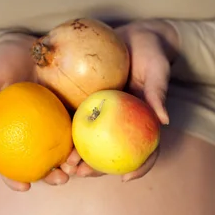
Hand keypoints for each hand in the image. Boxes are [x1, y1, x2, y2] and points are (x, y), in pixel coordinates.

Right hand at [0, 32, 79, 191]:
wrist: (29, 44)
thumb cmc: (3, 62)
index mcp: (11, 136)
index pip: (9, 165)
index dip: (14, 180)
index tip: (24, 187)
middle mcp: (34, 137)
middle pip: (42, 165)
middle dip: (52, 178)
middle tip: (60, 179)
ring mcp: (56, 127)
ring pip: (65, 153)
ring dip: (74, 166)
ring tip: (79, 167)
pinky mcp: (74, 113)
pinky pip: (81, 130)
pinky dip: (87, 141)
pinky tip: (93, 144)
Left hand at [72, 20, 179, 181]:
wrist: (132, 36)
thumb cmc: (150, 53)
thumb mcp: (157, 69)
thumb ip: (158, 92)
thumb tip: (163, 119)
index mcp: (141, 124)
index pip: (143, 152)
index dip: (137, 168)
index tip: (124, 178)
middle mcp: (119, 126)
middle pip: (109, 155)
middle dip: (94, 169)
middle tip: (80, 172)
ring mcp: (100, 118)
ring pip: (89, 145)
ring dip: (75, 158)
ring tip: (62, 164)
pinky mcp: (82, 105)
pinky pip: (73, 122)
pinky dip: (63, 133)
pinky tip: (50, 138)